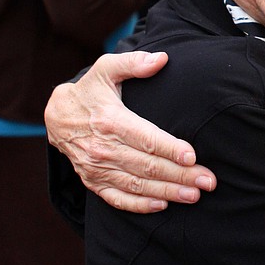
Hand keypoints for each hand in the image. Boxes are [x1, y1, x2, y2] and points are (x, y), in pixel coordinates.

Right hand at [44, 52, 216, 212]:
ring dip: (167, 192)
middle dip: (180, 175)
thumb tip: (161, 58)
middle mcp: (103, 147)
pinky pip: (117, 198)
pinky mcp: (94, 181)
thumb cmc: (90, 90)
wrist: (56, 116)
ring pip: (137, 185)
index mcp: (110, 120)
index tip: (193, 157)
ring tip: (194, 195)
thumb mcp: (106, 69)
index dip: (170, 149)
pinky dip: (139, 205)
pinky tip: (162, 205)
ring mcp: (97, 168)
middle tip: (208, 181)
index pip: (146, 138)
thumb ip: (133, 63)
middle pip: (147, 166)